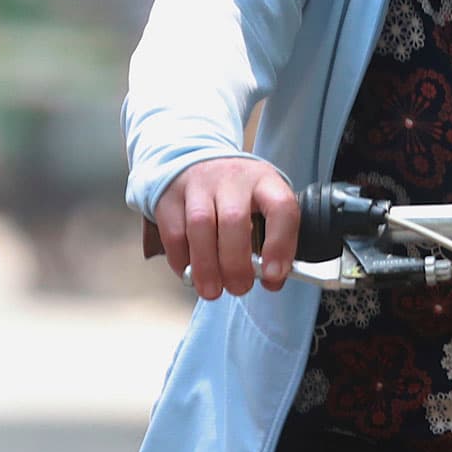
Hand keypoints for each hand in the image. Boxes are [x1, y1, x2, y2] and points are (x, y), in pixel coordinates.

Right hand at [156, 157, 298, 300]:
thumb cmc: (237, 195)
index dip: (280, 244)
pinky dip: (182, 260)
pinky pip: (174, 233)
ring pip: (201, 225)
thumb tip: (271, 279)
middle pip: (234, 219)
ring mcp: (199, 184)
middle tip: (239, 288)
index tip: (273, 275)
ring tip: (212, 290)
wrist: (196, 162)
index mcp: (264, 181)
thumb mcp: (262, 206)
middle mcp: (232, 178)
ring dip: (206, 267)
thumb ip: (271, 241)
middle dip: (236, 264)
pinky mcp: (170, 196)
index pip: (281, 207)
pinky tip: (190, 274)